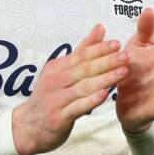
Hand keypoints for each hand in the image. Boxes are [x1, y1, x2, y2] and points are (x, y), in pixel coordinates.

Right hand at [12, 24, 128, 154]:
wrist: (28, 127)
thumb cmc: (50, 97)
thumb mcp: (61, 71)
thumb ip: (83, 50)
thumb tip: (100, 28)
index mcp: (57, 68)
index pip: (81, 55)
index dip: (99, 49)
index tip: (117, 44)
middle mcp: (56, 81)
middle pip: (84, 69)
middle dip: (107, 61)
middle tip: (126, 56)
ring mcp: (57, 99)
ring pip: (84, 87)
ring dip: (105, 78)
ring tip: (123, 72)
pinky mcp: (59, 117)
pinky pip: (77, 107)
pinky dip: (91, 100)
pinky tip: (105, 95)